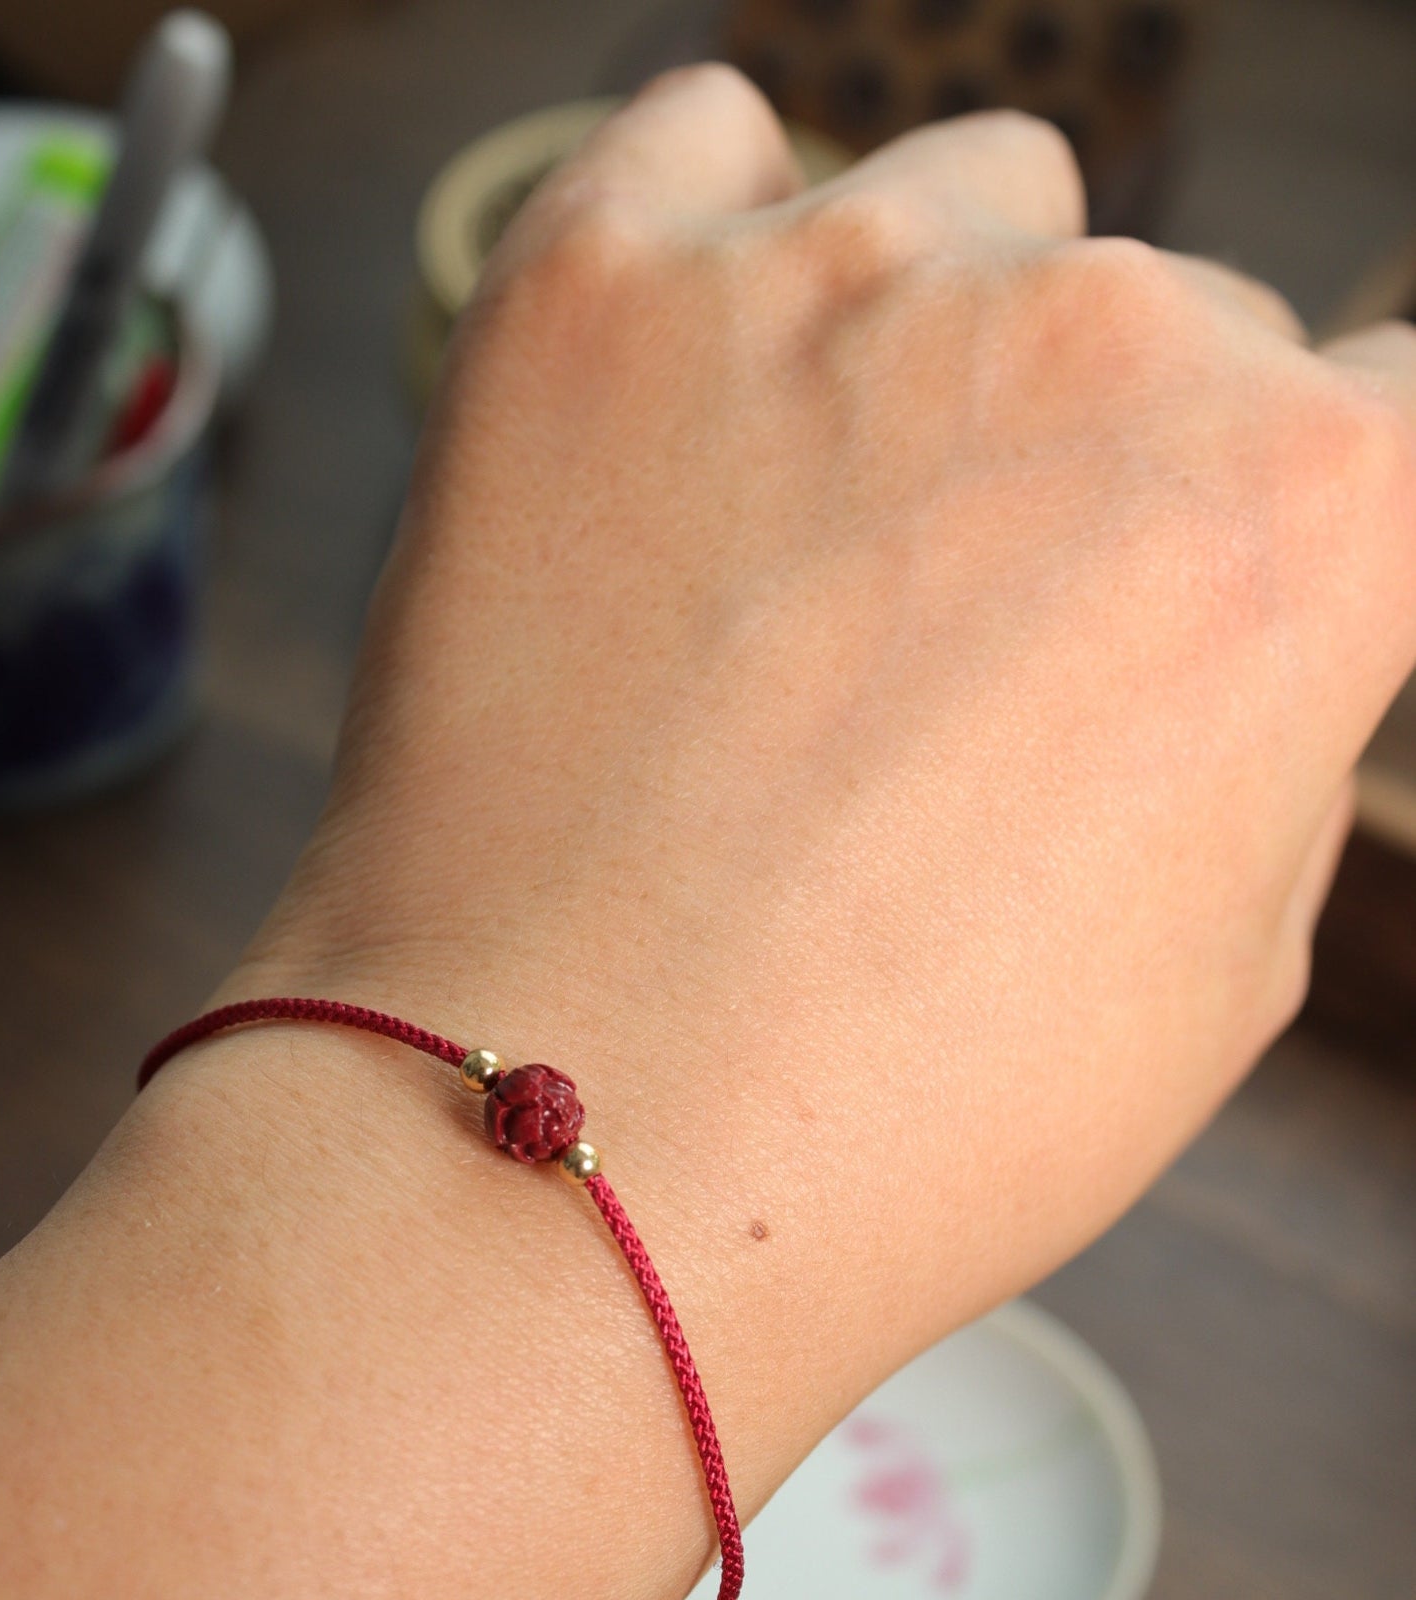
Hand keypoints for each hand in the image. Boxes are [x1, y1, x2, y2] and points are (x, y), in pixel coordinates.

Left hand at [234, 65, 1415, 1471]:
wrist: (575, 1141)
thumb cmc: (898, 1114)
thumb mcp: (1220, 974)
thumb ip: (1265, 726)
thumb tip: (1229, 636)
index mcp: (1297, 508)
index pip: (1379, 407)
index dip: (1291, 522)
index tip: (1201, 585)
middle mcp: (1099, 341)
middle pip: (1168, 321)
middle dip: (1096, 469)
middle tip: (955, 659)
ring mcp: (839, 284)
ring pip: (964, 203)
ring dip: (929, 341)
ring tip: (810, 552)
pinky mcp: (600, 289)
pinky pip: (708, 148)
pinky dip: (720, 246)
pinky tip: (693, 395)